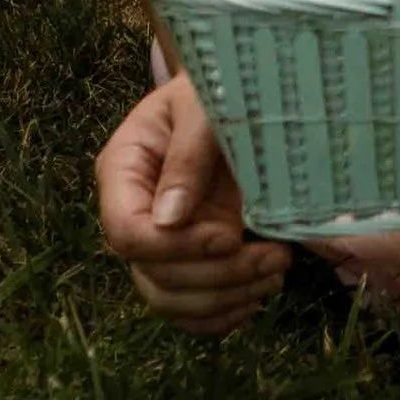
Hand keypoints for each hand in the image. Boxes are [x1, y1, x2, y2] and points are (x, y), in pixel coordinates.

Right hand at [96, 71, 287, 334]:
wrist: (243, 90)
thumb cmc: (221, 85)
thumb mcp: (206, 105)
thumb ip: (189, 155)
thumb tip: (170, 220)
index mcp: (123, 170)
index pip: (126, 230)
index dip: (173, 246)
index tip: (228, 237)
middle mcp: (134, 212)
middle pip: (151, 274)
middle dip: (214, 278)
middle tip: (274, 260)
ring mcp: (160, 240)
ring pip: (170, 298)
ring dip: (224, 299)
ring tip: (275, 275)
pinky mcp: (189, 258)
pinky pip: (190, 307)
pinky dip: (221, 314)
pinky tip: (257, 299)